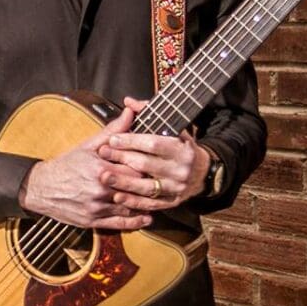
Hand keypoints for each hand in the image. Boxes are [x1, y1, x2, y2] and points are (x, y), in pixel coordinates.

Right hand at [19, 104, 152, 230]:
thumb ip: (114, 131)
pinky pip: (119, 224)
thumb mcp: (89, 145)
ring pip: (130, 207)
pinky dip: (135, 222)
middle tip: (162, 181)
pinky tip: (146, 217)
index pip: (135, 169)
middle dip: (148, 185)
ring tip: (158, 200)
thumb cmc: (68, 164)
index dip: (147, 166)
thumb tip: (131, 111)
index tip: (156, 164)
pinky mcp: (93, 221)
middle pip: (135, 188)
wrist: (42, 187)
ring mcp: (97, 207)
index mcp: (101, 169)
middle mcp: (100, 189)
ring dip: (145, 204)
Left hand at [98, 97, 210, 211]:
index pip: (154, 144)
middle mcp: (181, 169)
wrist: (203, 173)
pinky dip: (133, 202)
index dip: (132, 141)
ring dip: (124, 183)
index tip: (113, 139)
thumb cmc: (181, 146)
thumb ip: (150, 113)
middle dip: (122, 159)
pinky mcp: (172, 202)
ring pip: (147, 187)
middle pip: (147, 165)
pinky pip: (150, 204)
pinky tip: (118, 197)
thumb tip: (129, 102)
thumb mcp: (173, 128)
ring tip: (104, 177)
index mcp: (182, 149)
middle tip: (103, 154)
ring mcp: (176, 188)